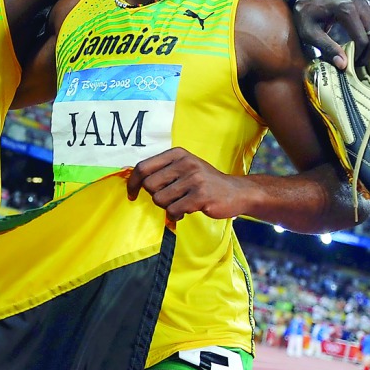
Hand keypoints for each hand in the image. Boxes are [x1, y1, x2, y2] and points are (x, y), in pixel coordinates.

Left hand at [126, 147, 249, 220]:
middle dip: (155, 196)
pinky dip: (176, 215)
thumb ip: (162, 171)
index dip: (133, 183)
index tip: (132, 194)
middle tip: (170, 199)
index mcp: (177, 154)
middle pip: (149, 185)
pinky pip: (173, 210)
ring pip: (160, 200)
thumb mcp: (184, 168)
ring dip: (167, 207)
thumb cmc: (204, 182)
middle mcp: (185, 163)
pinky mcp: (200, 195)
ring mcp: (194, 178)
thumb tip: (134, 181)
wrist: (237, 192)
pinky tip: (187, 210)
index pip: (143, 167)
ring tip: (181, 204)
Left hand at [292, 0, 369, 69]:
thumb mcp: (309, 33)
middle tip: (359, 62)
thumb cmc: (305, 14)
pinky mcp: (369, 1)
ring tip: (367, 51)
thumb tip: (343, 65)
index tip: (352, 65)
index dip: (360, 56)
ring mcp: (367, 2)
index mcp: (346, 11)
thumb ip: (326, 47)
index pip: (364, 40)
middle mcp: (361, 5)